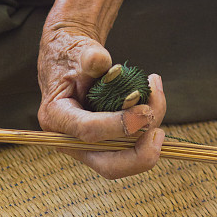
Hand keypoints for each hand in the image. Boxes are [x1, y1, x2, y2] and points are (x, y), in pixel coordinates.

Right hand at [37, 22, 165, 178]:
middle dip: (141, 153)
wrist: (72, 60)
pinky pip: (135, 144)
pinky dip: (150, 125)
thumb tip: (99, 60)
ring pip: (128, 155)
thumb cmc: (73, 55)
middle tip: (160, 132)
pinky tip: (155, 95)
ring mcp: (91, 145)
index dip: (119, 125)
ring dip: (151, 128)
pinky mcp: (109, 142)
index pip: (89, 131)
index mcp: (56, 118)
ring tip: (156, 89)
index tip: (145, 110)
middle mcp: (72, 139)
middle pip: (110, 166)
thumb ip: (88, 57)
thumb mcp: (77, 50)